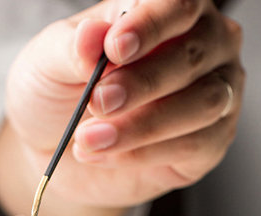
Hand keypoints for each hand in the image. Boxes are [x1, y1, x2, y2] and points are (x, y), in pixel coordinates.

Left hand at [0, 0, 243, 215]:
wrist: (54, 152)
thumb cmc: (57, 95)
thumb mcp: (48, 66)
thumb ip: (72, 49)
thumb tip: (93, 37)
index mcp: (164, 11)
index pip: (177, 4)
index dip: (149, 25)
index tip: (114, 48)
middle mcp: (201, 47)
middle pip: (193, 54)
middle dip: (143, 82)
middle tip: (98, 102)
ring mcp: (212, 94)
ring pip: (203, 103)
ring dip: (142, 126)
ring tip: (89, 139)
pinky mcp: (209, 143)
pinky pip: (194, 145)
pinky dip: (144, 154)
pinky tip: (106, 156)